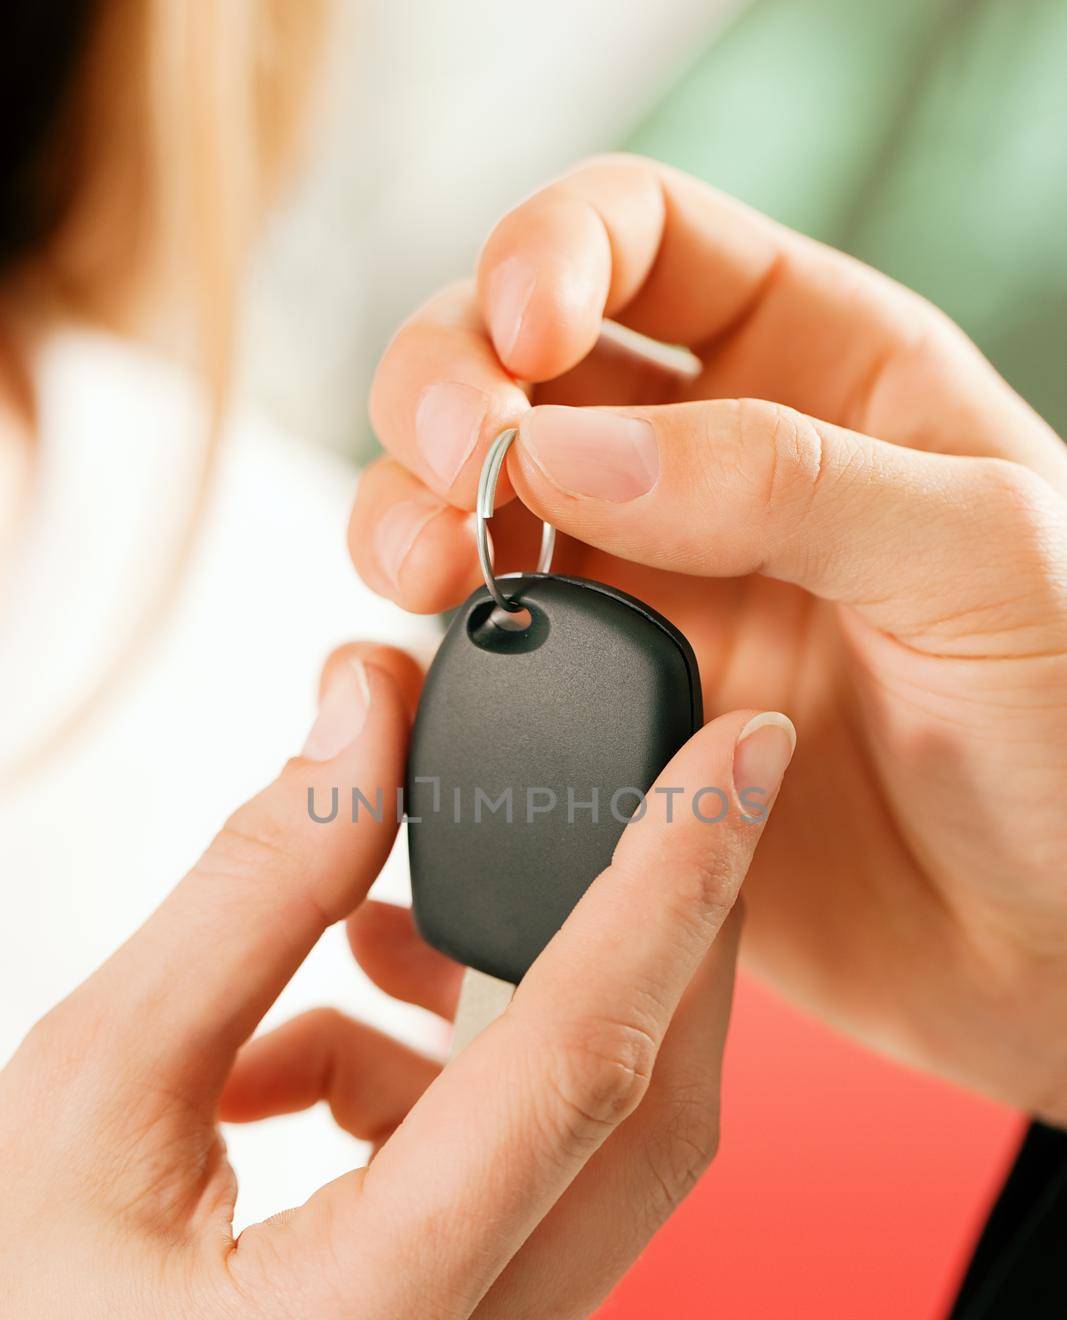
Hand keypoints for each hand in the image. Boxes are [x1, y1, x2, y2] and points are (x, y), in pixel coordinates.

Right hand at [0, 640, 789, 1319]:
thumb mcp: (93, 1072)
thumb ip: (258, 886)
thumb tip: (369, 720)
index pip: (577, 1071)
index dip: (670, 889)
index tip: (742, 759)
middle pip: (644, 1127)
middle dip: (667, 941)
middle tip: (674, 801)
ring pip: (594, 1165)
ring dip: (524, 1018)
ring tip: (381, 940)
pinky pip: (519, 1206)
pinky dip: (451, 1095)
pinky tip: (327, 1056)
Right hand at [350, 155, 1066, 1124]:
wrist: (1044, 941)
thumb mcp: (982, 555)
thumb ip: (782, 480)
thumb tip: (561, 453)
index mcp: (820, 368)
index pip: (642, 239)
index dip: (552, 251)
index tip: (521, 337)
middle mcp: (710, 468)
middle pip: (513, 363)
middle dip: (444, 385)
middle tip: (451, 463)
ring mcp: (648, 595)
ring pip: (467, 509)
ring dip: (405, 516)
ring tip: (424, 571)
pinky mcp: (606, 719)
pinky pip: (481, 660)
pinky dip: (424, 652)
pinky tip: (424, 666)